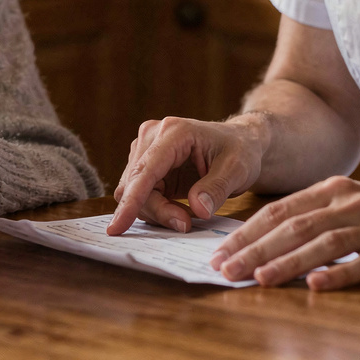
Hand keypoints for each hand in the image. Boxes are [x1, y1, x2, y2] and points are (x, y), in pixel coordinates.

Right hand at [108, 115, 264, 235]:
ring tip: (186, 216)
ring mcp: (146, 149)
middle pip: (135, 185)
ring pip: (133, 192)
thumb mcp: (238, 169)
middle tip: (186, 225)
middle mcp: (152, 136)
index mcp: (174, 132)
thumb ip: (216, 188)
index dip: (132, 200)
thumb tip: (198, 210)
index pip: (145, 170)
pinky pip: (139, 194)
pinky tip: (178, 211)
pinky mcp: (146, 164)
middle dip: (157, 211)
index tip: (119, 227)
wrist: (240, 142)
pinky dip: (156, 209)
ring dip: (156, 212)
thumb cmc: (240, 150)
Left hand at [209, 175, 359, 289]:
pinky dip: (339, 274)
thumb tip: (267, 240)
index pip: (280, 211)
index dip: (247, 232)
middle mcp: (350, 202)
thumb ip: (315, 216)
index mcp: (334, 190)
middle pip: (294, 226)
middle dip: (254, 249)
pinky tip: (316, 286)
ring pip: (323, 243)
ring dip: (287, 262)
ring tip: (258, 279)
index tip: (219, 253)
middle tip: (225, 270)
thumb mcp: (352, 203)